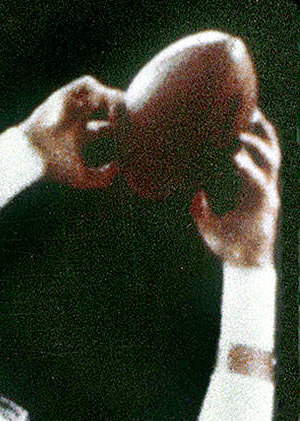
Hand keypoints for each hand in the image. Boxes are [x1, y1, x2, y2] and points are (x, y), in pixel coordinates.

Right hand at [22, 77, 123, 188]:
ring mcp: (70, 104)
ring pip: (98, 92)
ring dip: (109, 99)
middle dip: (118, 110)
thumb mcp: (81, 177)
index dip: (119, 127)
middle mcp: (77, 117)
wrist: (32, 154)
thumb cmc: (54, 166)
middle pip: (105, 106)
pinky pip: (87, 84)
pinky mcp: (64, 94)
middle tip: (123, 119)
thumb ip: (101, 177)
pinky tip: (100, 105)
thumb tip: (118, 167)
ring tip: (114, 112)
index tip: (123, 133)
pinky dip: (96, 90)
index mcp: (81, 134)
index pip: (106, 126)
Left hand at [192, 110, 279, 267]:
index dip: (252, 135)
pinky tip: (236, 158)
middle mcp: (263, 185)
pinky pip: (258, 181)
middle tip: (251, 109)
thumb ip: (202, 209)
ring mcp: (268, 193)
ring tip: (242, 130)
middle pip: (270, 148)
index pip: (256, 154)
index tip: (242, 118)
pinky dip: (248, 168)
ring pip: (271, 159)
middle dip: (263, 128)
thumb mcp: (209, 224)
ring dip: (258, 143)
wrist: (243, 266)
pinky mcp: (267, 204)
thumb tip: (194, 195)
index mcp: (252, 187)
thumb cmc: (229, 247)